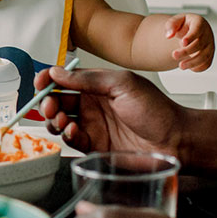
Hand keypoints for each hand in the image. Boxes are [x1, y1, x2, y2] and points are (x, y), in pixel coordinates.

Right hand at [37, 67, 185, 156]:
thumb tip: (58, 71)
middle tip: (50, 106)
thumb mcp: (122, 84)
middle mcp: (93, 104)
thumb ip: (88, 79)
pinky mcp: (96, 146)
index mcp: (98, 85)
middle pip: (59, 101)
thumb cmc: (156, 109)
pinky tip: (74, 131)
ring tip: (62, 119)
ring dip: (55, 120)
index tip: (40, 82)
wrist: (176, 139)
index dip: (49, 80)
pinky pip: (73, 140)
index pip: (66, 79)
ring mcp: (94, 125)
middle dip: (48, 102)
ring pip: (61, 122)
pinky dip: (67, 135)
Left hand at [165, 14, 213, 71]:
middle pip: (199, 44)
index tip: (183, 42)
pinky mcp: (209, 55)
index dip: (191, 36)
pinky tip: (188, 67)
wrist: (189, 32)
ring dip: (192, 63)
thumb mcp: (176, 21)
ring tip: (181, 65)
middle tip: (174, 55)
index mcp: (199, 23)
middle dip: (186, 51)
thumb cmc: (184, 25)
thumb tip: (169, 35)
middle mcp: (207, 34)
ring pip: (205, 56)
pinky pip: (206, 64)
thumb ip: (171, 25)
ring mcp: (210, 45)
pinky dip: (198, 67)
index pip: (197, 29)